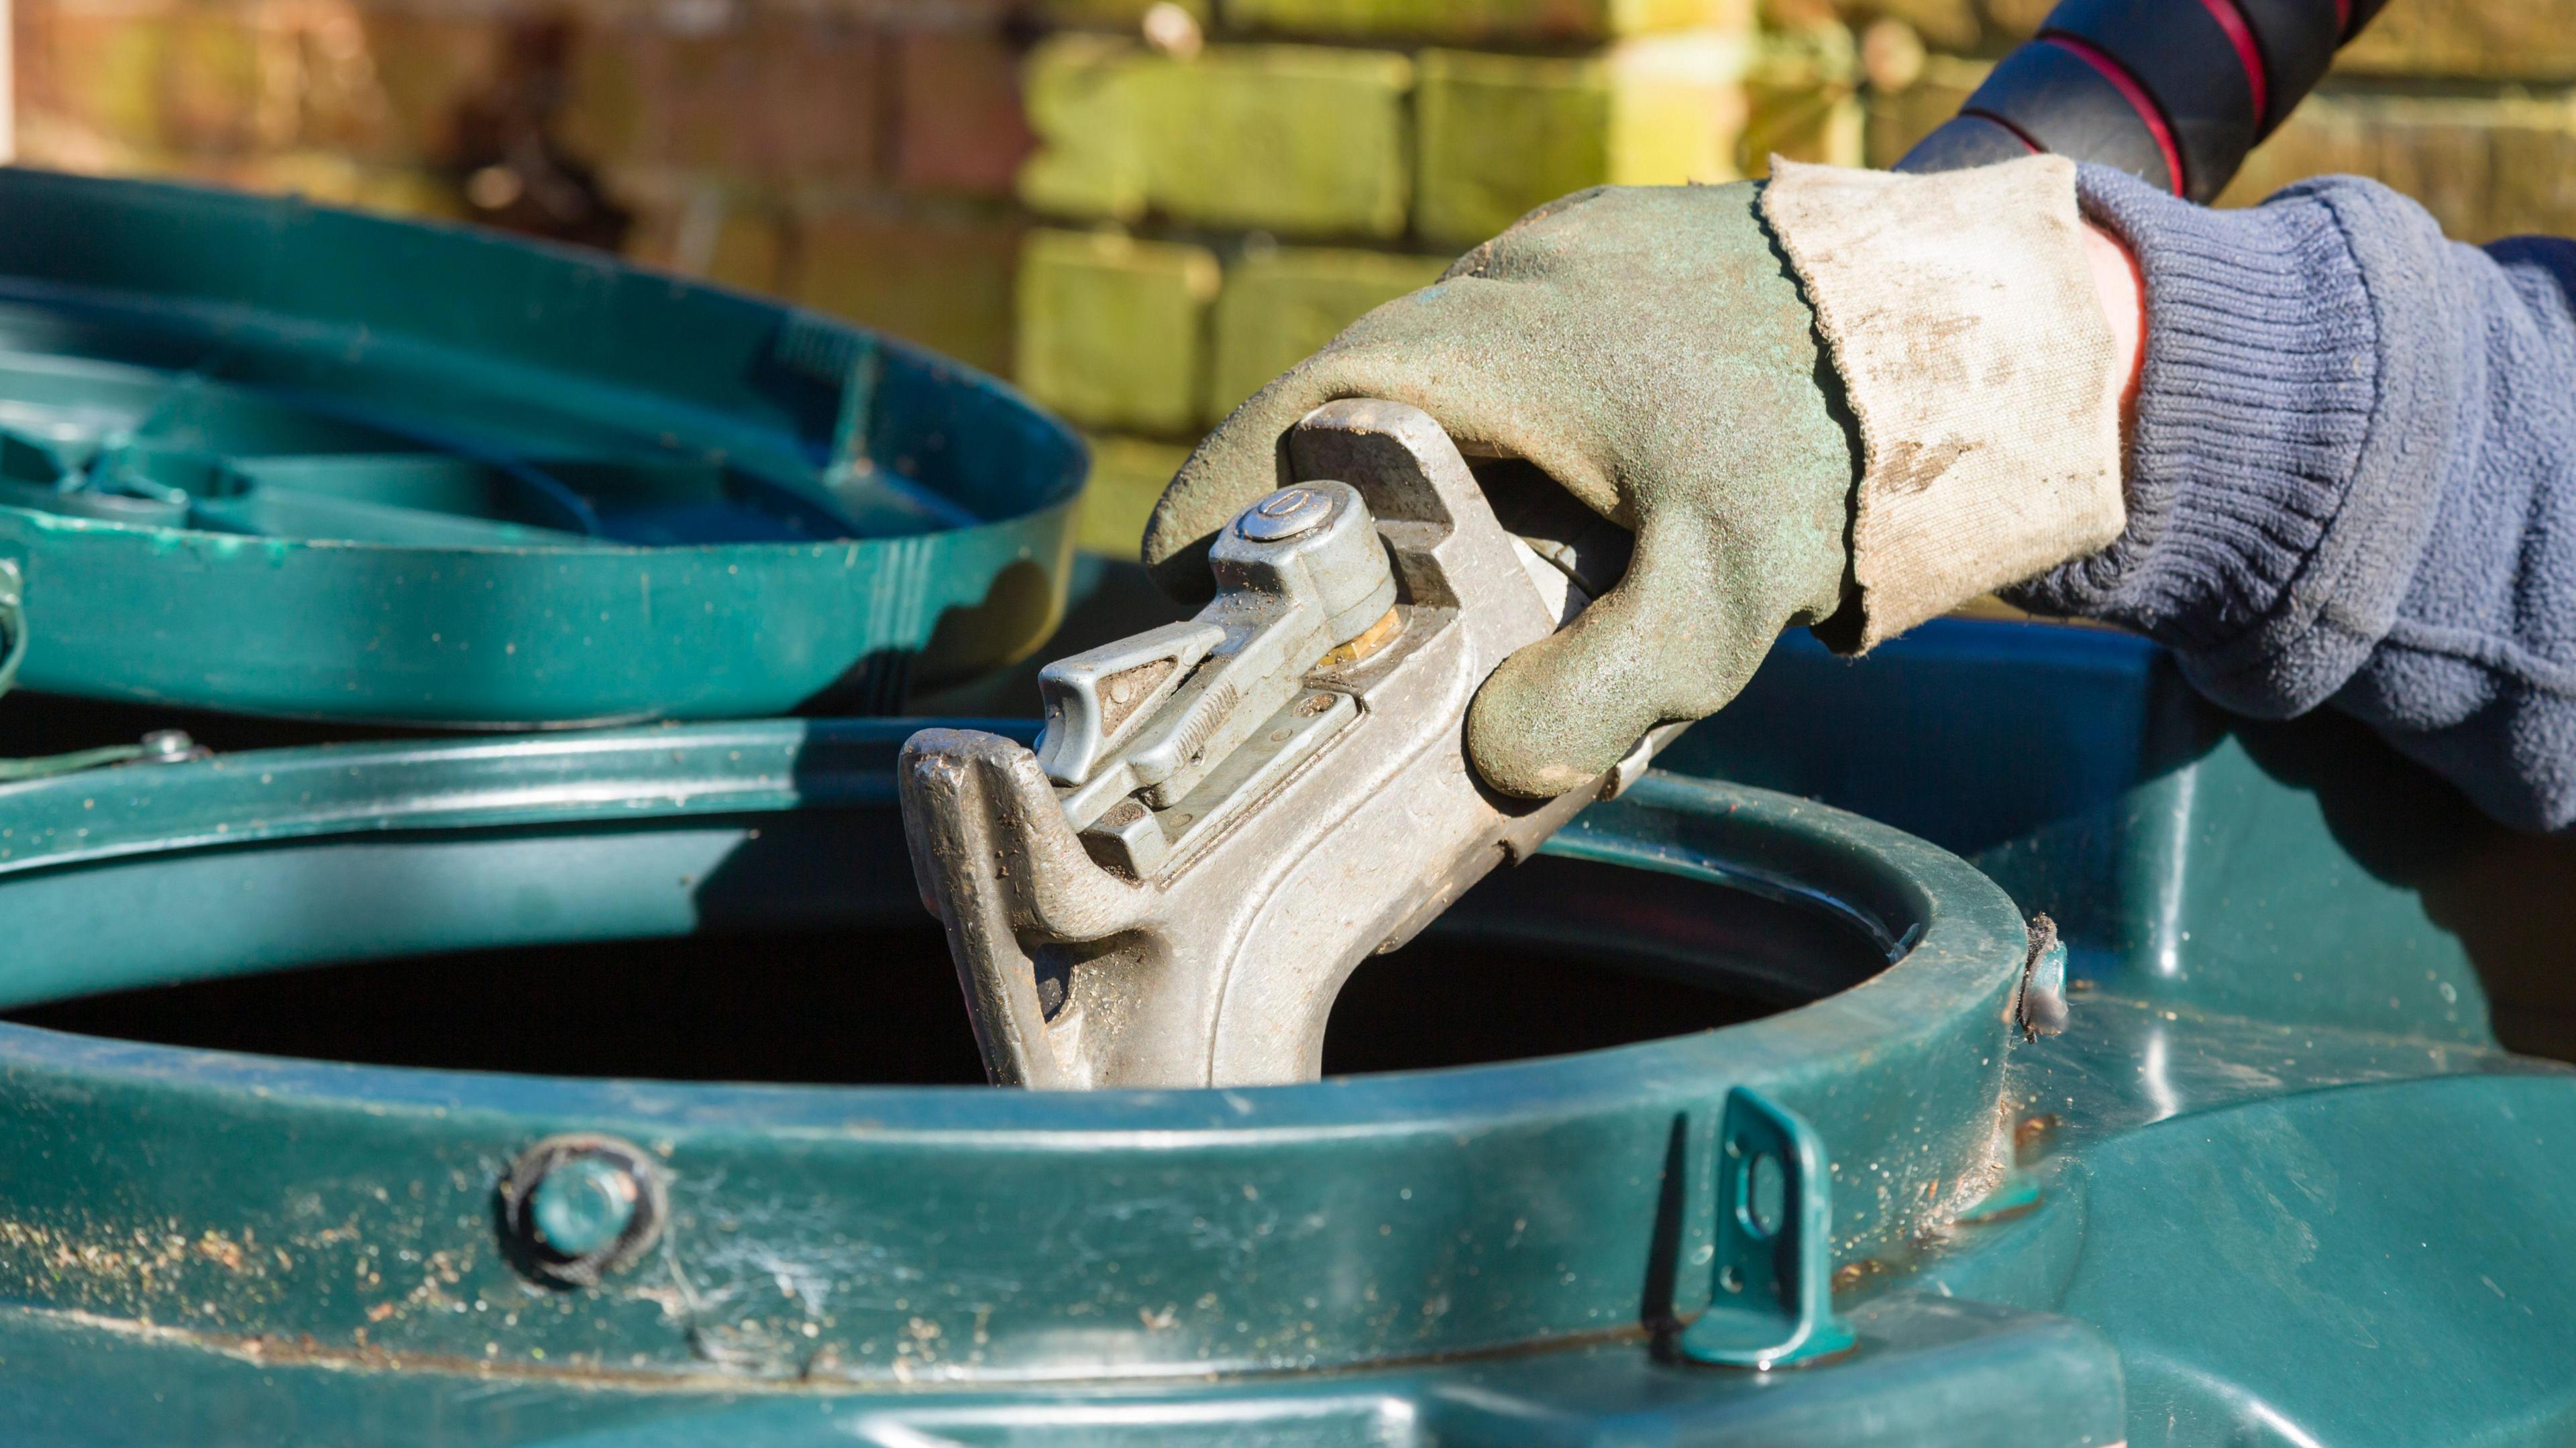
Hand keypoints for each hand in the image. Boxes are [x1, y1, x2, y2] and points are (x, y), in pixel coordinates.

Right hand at [1145, 181, 1858, 797]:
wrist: (1965, 319)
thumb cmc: (1835, 444)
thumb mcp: (1722, 597)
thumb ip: (1601, 691)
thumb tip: (1492, 767)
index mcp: (1474, 348)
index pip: (1282, 429)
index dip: (1205, 518)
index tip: (1158, 600)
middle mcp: (1489, 288)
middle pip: (1336, 413)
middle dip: (1289, 523)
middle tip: (1268, 635)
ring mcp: (1550, 266)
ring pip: (1421, 390)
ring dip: (1388, 483)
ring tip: (1383, 600)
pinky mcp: (1607, 273)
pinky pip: (1498, 366)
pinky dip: (1470, 443)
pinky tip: (1505, 523)